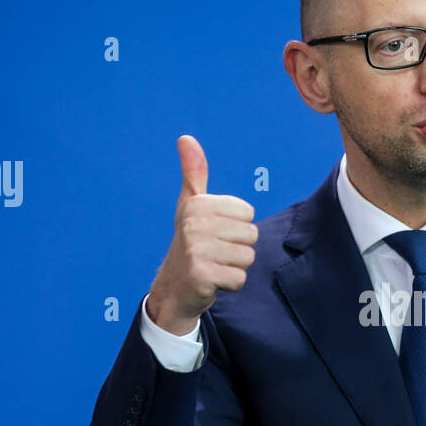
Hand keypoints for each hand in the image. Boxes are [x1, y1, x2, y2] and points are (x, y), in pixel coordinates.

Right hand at [147, 135, 257, 334]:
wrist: (174, 287)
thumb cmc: (191, 242)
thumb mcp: (192, 205)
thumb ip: (193, 172)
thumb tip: (185, 138)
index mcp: (198, 204)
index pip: (248, 214)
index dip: (237, 228)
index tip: (215, 234)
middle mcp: (195, 224)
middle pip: (251, 235)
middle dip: (238, 249)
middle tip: (216, 253)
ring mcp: (196, 250)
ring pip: (248, 257)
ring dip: (235, 267)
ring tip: (215, 266)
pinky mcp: (201, 276)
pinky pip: (239, 278)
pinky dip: (230, 284)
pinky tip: (213, 281)